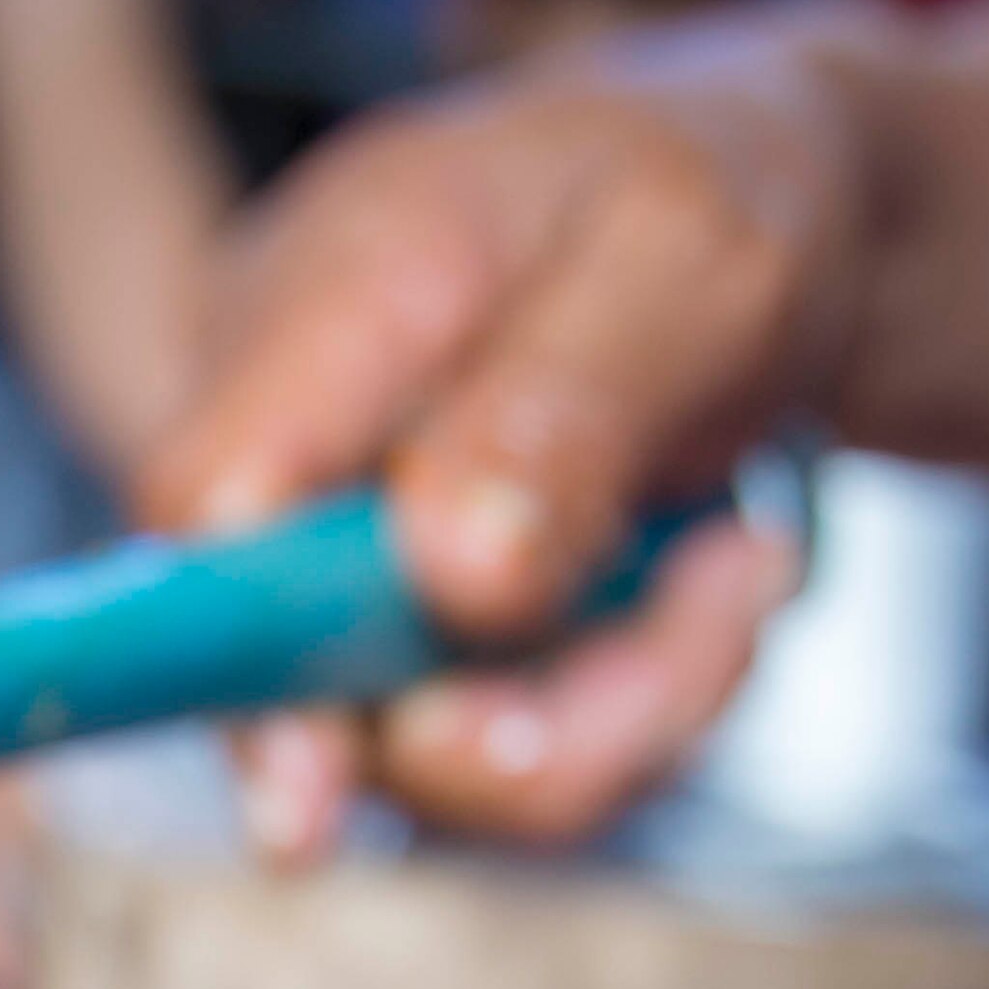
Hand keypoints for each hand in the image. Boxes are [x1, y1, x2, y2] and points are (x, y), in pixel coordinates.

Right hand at [144, 2, 883, 854]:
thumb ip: (567, 407)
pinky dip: (639, 704)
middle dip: (534, 713)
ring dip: (626, 704)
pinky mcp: (423, 650)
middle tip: (740, 588)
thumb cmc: (719, 196)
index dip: (241, 648)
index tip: (315, 791)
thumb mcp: (695, 258)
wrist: (783, 229)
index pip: (205, 500)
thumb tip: (452, 575)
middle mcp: (301, 454)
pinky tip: (711, 583)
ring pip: (432, 755)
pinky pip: (511, 760)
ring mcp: (349, 570)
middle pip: (309, 683)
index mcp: (327, 299)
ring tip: (744, 564)